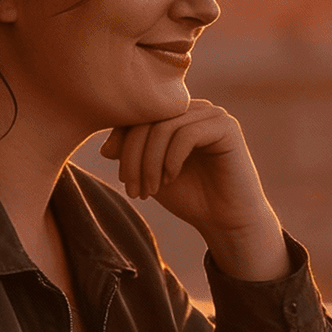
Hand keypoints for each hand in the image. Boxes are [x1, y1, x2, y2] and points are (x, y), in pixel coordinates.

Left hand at [100, 100, 288, 280]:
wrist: (226, 221)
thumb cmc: (190, 198)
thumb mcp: (151, 175)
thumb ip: (132, 157)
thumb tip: (105, 146)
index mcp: (176, 116)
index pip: (138, 116)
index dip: (122, 144)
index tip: (123, 180)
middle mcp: (194, 110)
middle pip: (148, 120)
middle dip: (134, 157)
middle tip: (133, 189)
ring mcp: (212, 115)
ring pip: (164, 128)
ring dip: (150, 163)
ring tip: (151, 189)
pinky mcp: (226, 128)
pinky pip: (186, 134)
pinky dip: (171, 160)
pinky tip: (171, 179)